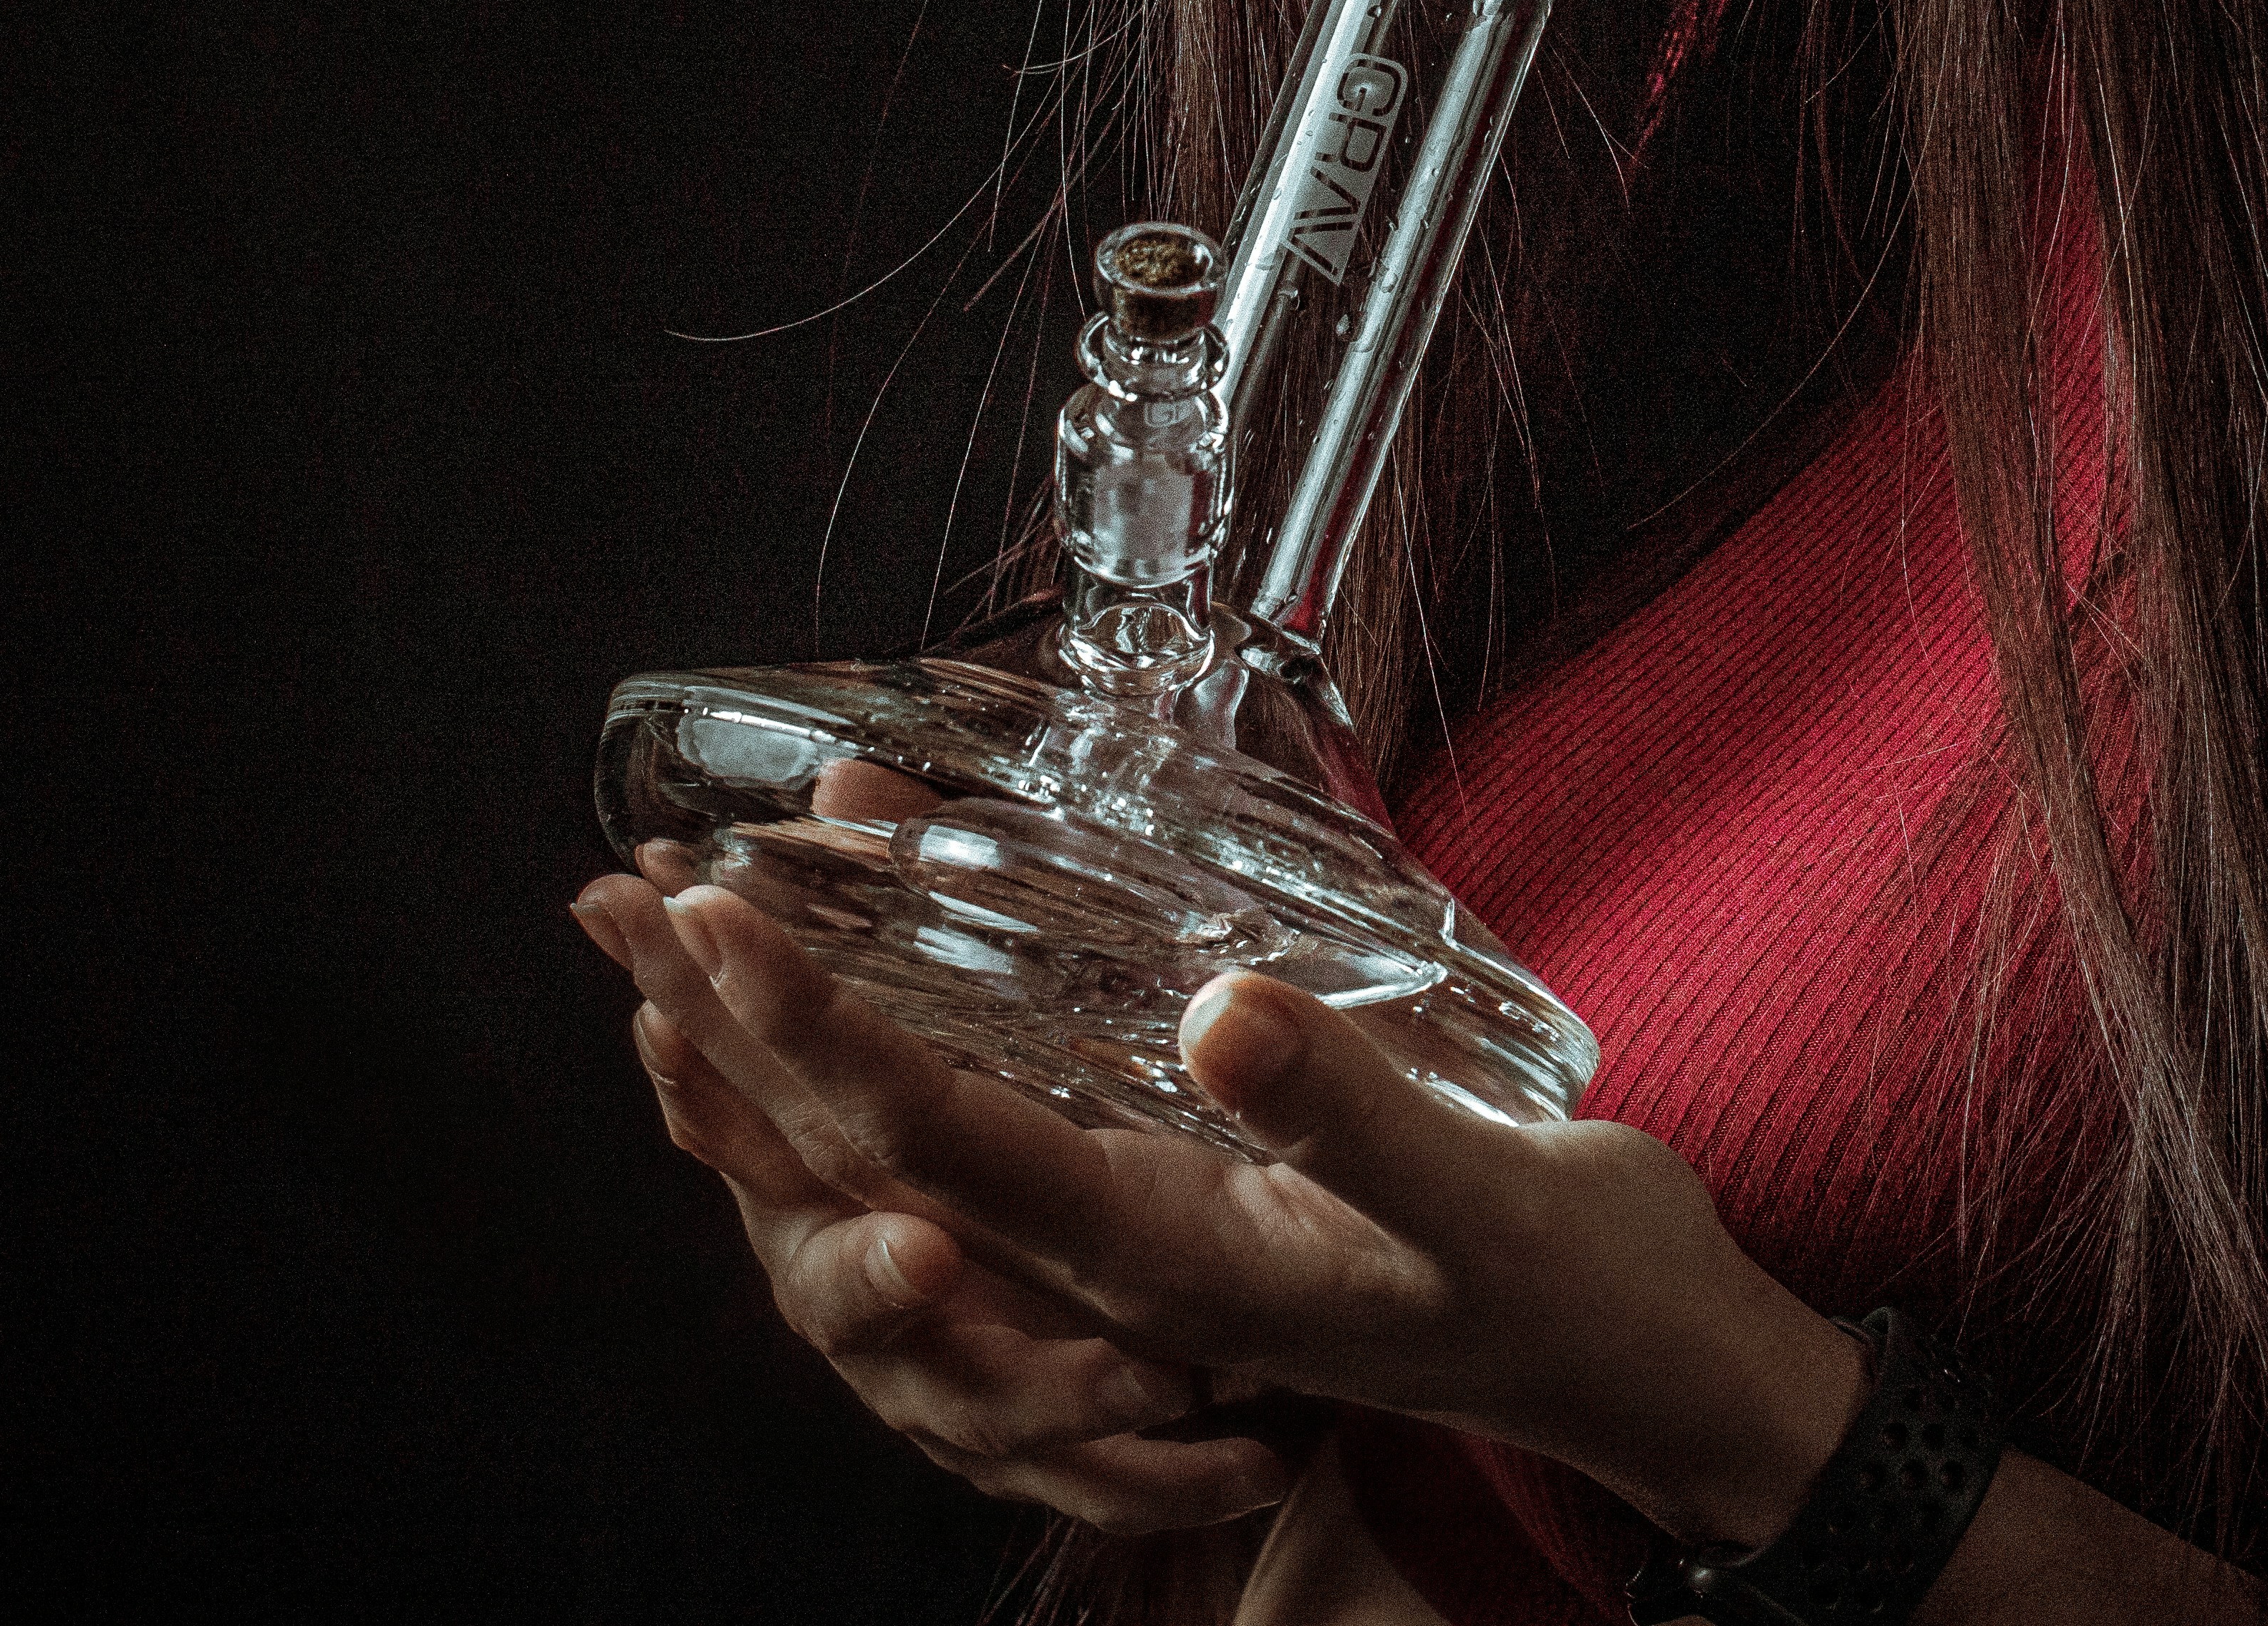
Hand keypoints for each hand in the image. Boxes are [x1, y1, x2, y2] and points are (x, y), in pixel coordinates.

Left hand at [580, 863, 1865, 1551]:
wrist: (1648, 1366)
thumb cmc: (1573, 1286)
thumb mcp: (1482, 1198)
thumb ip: (1352, 1114)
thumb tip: (1218, 1015)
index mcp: (1166, 1265)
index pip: (934, 1143)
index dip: (812, 1028)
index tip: (714, 920)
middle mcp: (1118, 1263)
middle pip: (871, 1150)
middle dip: (734, 1026)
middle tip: (620, 903)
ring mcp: (1133, 1239)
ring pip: (904, 1146)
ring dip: (782, 1040)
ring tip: (678, 934)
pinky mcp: (1169, 1198)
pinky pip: (982, 1131)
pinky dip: (891, 1043)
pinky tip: (864, 963)